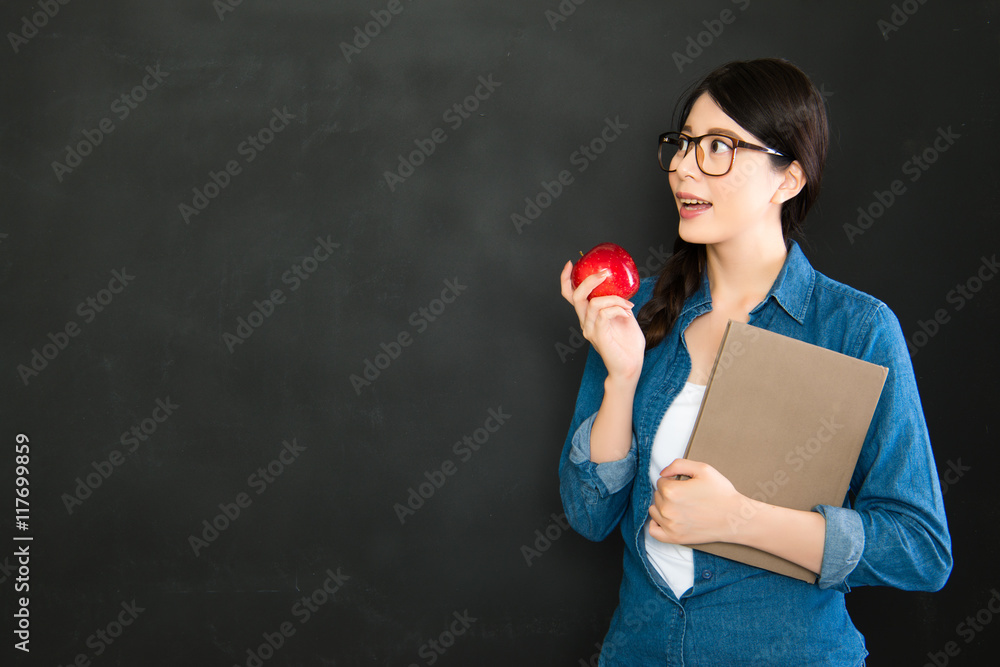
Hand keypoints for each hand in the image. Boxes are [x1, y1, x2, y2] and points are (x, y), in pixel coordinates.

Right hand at [560, 261, 645, 380]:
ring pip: (593, 303)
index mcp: (589, 317)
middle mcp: (585, 323)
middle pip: (576, 296)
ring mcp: (590, 330)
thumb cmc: (628, 345)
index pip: (570, 296)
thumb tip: (622, 288)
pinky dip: (616, 308)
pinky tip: (627, 312)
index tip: (571, 264)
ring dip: (614, 298)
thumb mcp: (624, 316)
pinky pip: (603, 313)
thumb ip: (618, 303)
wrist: (631, 367)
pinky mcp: (598, 336)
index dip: (567, 279)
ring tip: (628, 304)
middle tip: (604, 273)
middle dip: (589, 280)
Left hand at [647, 459, 744, 544]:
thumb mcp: (702, 469)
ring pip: (654, 510)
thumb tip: (663, 473)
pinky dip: (657, 524)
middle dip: (668, 493)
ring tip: (680, 506)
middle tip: (686, 496)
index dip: (673, 481)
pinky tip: (667, 519)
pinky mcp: (674, 537)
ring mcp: (670, 525)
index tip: (685, 485)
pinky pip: (653, 531)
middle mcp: (667, 509)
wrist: (734, 517)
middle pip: (658, 495)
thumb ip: (678, 464)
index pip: (661, 481)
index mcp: (672, 491)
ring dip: (663, 506)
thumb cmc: (721, 493)